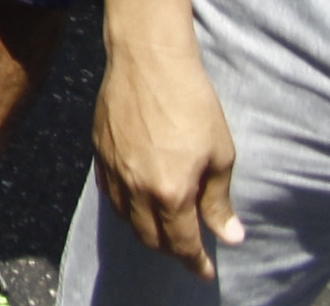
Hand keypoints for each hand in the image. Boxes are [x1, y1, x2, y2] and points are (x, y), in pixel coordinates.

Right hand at [91, 36, 245, 276]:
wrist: (149, 58)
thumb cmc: (192, 102)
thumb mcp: (220, 153)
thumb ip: (219, 200)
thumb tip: (230, 235)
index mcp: (170, 191)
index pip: (182, 243)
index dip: (196, 261)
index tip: (206, 270)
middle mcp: (135, 187)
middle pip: (149, 237)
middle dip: (171, 250)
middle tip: (189, 250)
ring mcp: (113, 169)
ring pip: (125, 218)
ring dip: (145, 230)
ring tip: (163, 227)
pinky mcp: (99, 150)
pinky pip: (109, 192)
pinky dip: (124, 205)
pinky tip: (137, 198)